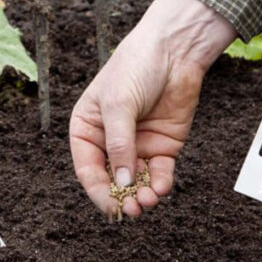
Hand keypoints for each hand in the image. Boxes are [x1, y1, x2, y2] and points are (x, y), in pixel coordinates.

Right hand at [70, 0, 236, 216]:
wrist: (174, 50)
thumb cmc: (135, 68)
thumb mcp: (119, 105)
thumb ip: (119, 145)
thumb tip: (121, 184)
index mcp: (87, 130)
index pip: (88, 169)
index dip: (98, 191)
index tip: (111, 208)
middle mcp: (110, 142)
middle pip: (112, 181)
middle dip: (122, 198)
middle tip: (133, 211)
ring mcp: (137, 145)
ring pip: (136, 182)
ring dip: (142, 195)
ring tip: (148, 202)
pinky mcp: (162, 146)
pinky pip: (159, 173)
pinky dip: (160, 183)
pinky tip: (161, 188)